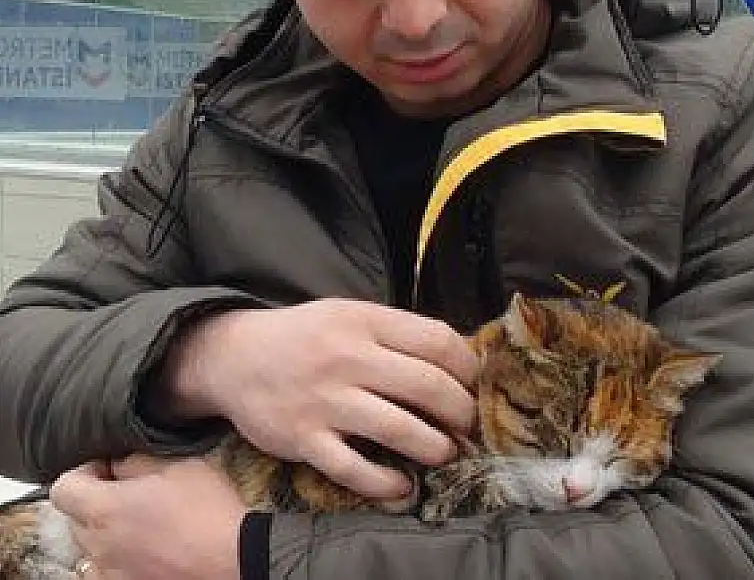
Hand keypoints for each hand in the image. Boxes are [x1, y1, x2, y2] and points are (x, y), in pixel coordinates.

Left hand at [50, 455, 246, 579]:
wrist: (233, 557)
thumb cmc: (207, 509)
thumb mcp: (179, 464)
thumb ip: (137, 460)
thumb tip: (120, 463)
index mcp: (103, 509)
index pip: (62, 488)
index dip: (84, 472)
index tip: (110, 471)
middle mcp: (97, 544)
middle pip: (76, 517)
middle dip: (97, 501)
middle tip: (133, 494)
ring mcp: (108, 571)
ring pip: (91, 546)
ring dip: (107, 531)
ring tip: (143, 525)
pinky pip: (106, 569)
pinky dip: (118, 558)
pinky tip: (144, 551)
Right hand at [159, 300, 479, 499]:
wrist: (231, 357)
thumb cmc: (306, 336)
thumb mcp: (351, 315)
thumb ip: (398, 333)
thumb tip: (459, 360)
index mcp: (365, 321)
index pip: (437, 341)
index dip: (468, 367)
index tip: (475, 383)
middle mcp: (346, 358)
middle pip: (428, 385)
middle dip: (461, 410)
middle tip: (468, 423)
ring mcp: (324, 401)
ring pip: (399, 429)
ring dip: (435, 446)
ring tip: (446, 451)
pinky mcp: (302, 439)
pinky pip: (354, 469)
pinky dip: (385, 482)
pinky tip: (403, 485)